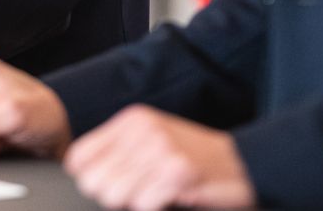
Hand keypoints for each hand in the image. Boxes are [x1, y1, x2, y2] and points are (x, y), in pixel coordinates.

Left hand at [63, 105, 254, 210]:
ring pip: (114, 194)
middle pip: (93, 181)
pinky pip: (142, 204)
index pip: (80, 156)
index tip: (105, 185)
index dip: (87, 179)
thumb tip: (81, 172)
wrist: (243, 163)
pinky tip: (170, 198)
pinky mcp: (177, 174)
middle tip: (136, 193)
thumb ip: (119, 150)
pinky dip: (153, 207)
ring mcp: (160, 151)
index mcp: (132, 121)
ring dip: (133, 202)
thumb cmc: (194, 156)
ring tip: (154, 193)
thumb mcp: (152, 139)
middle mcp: (143, 131)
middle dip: (110, 195)